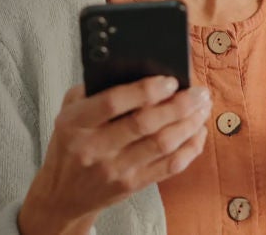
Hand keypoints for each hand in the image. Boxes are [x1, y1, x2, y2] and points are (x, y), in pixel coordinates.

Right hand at [19, 77, 210, 233]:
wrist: (63, 194)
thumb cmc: (69, 143)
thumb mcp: (68, 112)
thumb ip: (94, 90)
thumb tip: (138, 71)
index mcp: (75, 123)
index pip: (112, 103)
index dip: (145, 90)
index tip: (169, 80)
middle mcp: (94, 148)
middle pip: (144, 124)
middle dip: (178, 105)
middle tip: (199, 92)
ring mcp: (115, 170)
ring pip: (162, 144)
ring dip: (189, 124)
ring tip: (202, 108)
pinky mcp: (132, 186)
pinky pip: (169, 167)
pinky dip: (190, 148)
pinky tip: (198, 132)